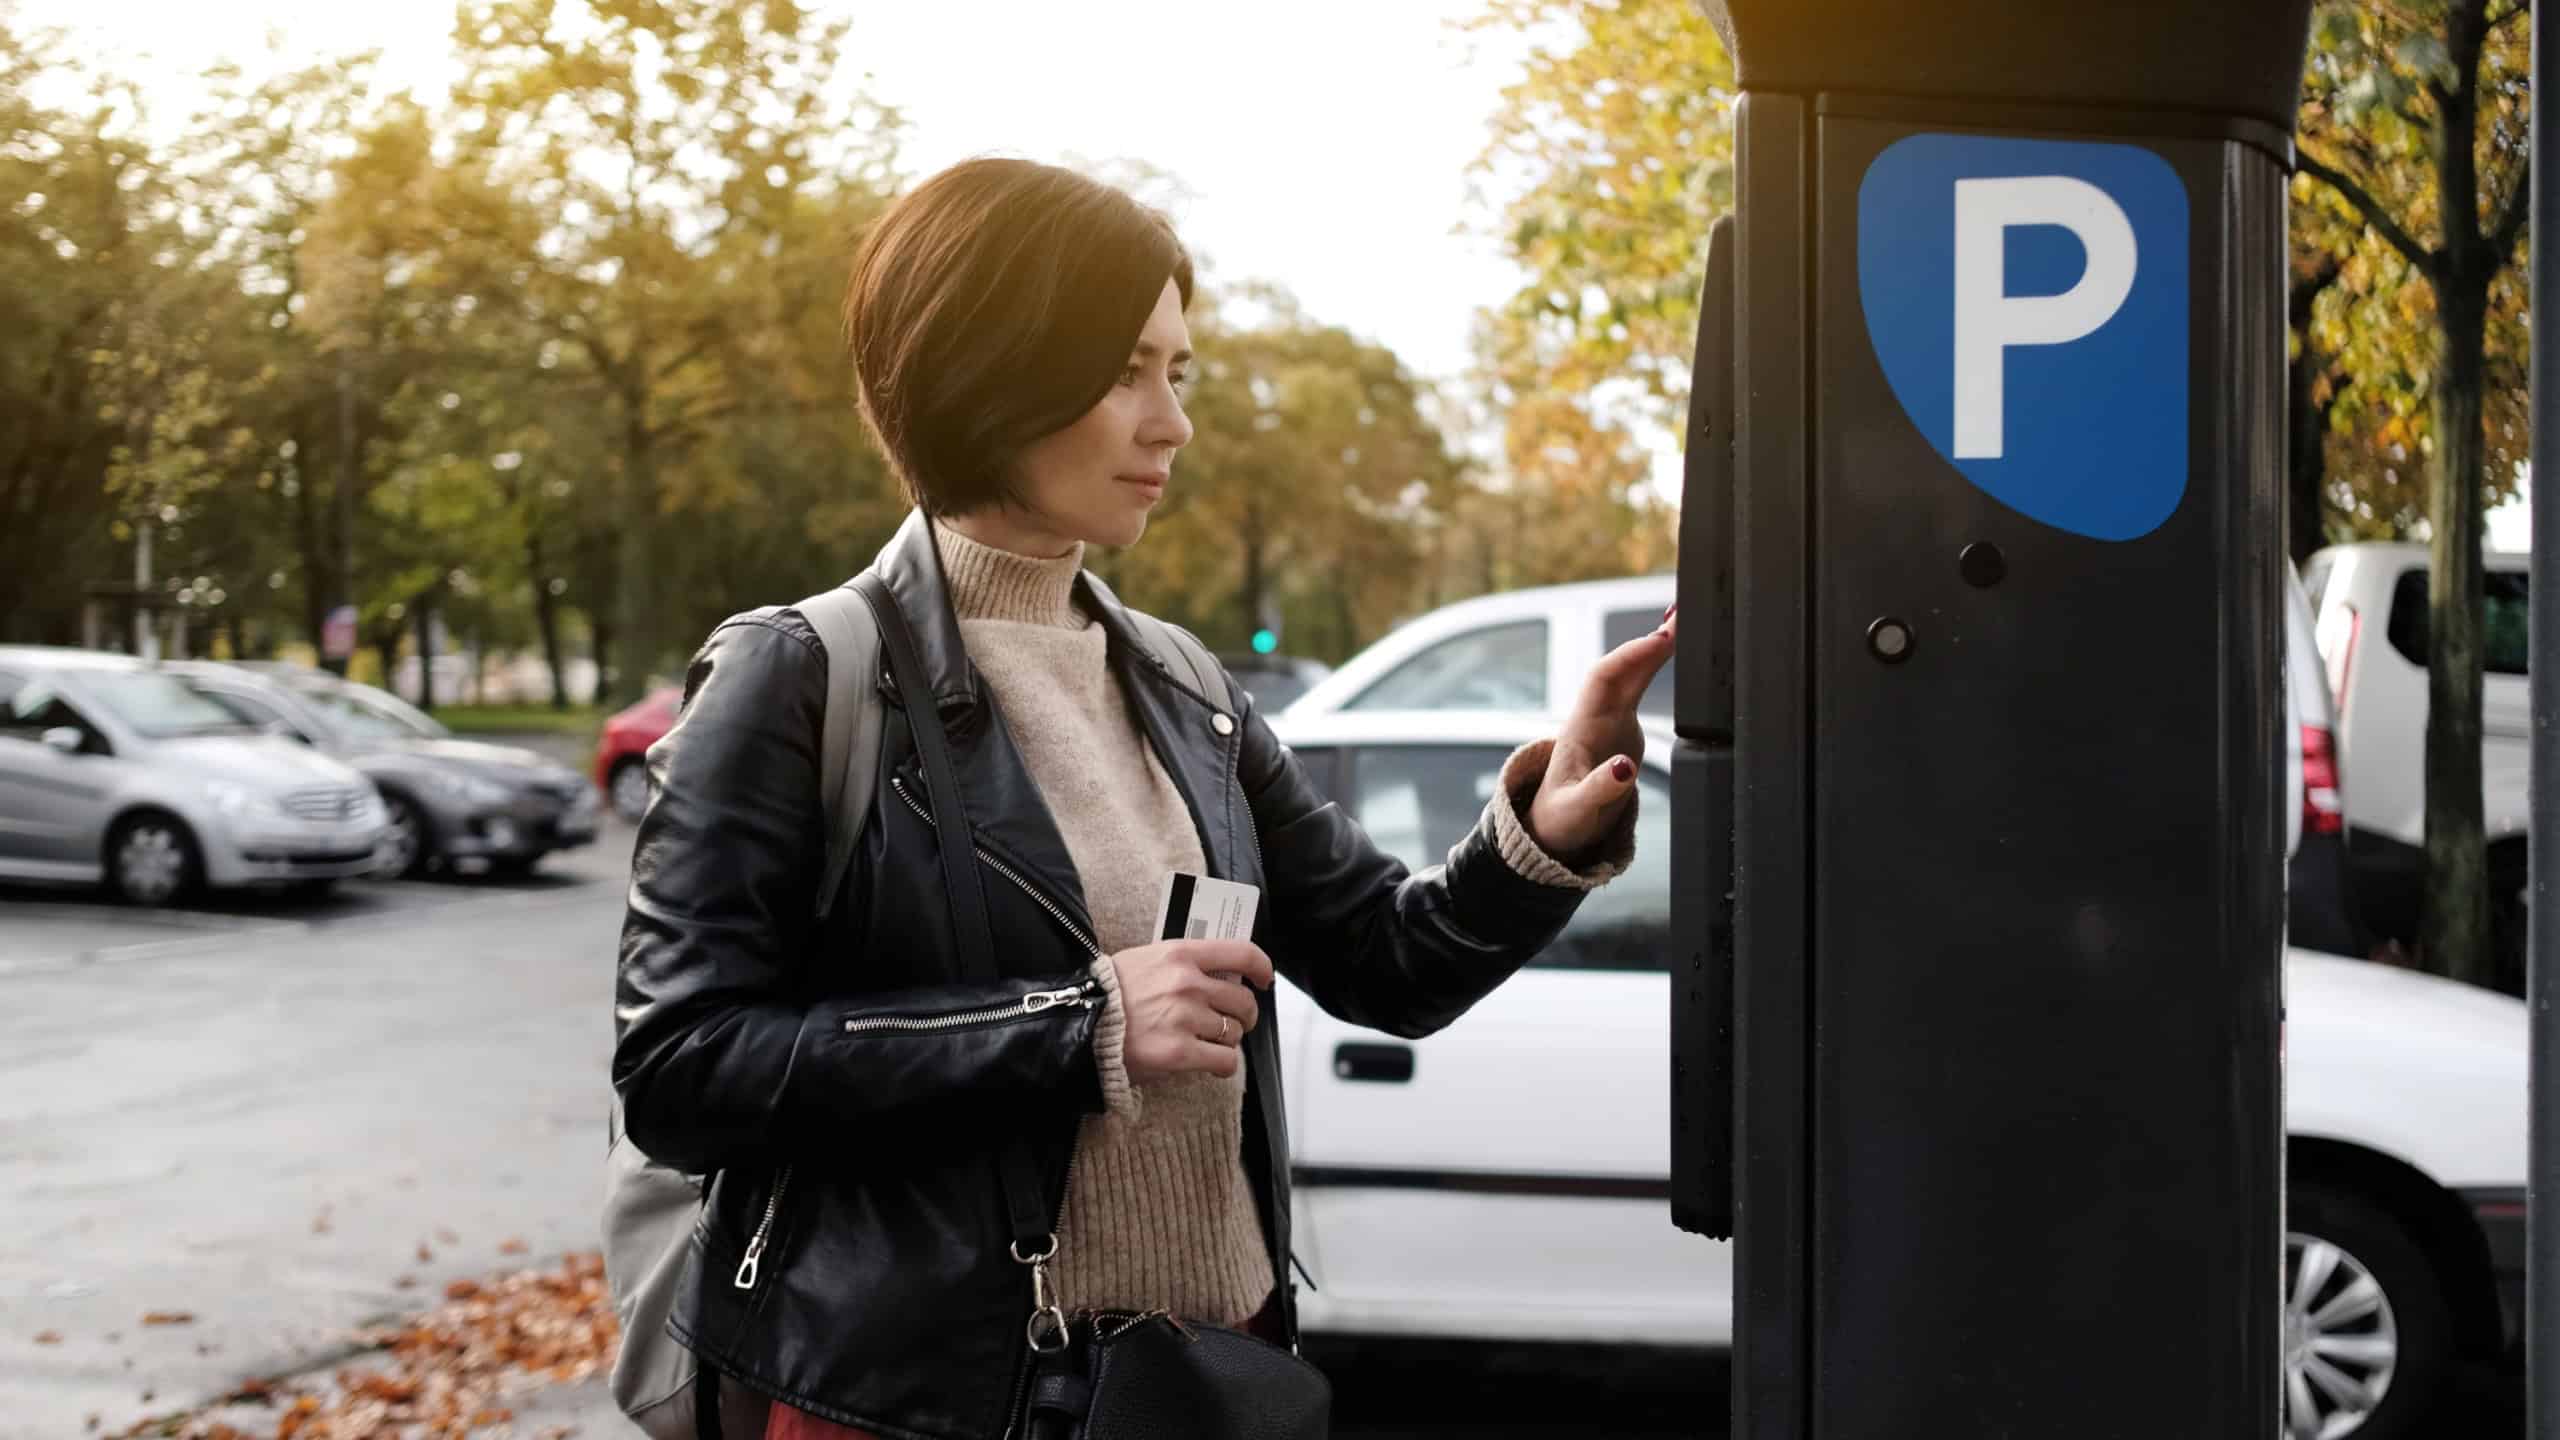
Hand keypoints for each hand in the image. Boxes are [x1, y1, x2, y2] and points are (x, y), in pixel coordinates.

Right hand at [1111, 939, 1273, 1083]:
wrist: (1078, 1023)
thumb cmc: (1110, 992)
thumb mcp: (1147, 959)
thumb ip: (1184, 963)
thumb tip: (1221, 974)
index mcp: (1181, 954)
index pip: (1242, 955)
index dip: (1262, 968)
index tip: (1264, 980)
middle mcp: (1188, 984)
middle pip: (1243, 1001)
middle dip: (1244, 1016)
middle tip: (1232, 1022)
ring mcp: (1185, 1018)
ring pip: (1233, 1032)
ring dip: (1226, 1040)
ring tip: (1207, 1042)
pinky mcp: (1179, 1052)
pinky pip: (1224, 1061)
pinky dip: (1223, 1065)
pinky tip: (1212, 1064)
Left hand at [1524, 605, 1677, 862]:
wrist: (1555, 828)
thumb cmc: (1562, 820)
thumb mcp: (1577, 812)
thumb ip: (1599, 790)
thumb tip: (1624, 768)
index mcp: (1581, 730)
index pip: (1605, 679)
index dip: (1631, 656)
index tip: (1660, 639)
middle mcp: (1595, 717)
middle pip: (1621, 668)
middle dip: (1648, 641)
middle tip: (1681, 617)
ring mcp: (1610, 720)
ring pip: (1631, 674)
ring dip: (1654, 648)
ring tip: (1682, 623)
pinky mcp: (1624, 729)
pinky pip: (1640, 686)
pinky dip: (1657, 665)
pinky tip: (1673, 646)